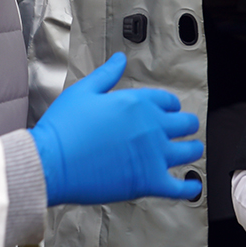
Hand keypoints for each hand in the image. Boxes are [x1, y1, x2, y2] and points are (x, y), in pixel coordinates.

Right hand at [29, 52, 202, 205]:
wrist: (53, 162)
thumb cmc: (63, 128)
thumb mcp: (83, 91)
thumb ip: (107, 75)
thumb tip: (120, 60)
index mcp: (137, 102)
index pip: (167, 101)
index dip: (169, 105)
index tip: (168, 110)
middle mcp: (151, 127)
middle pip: (185, 123)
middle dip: (186, 125)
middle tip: (184, 129)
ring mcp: (154, 155)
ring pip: (190, 151)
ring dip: (192, 149)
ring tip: (192, 150)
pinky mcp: (150, 182)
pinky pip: (180, 187)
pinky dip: (189, 186)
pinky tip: (192, 185)